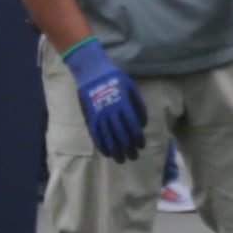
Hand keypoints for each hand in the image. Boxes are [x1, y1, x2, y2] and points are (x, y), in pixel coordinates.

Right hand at [62, 37, 147, 160]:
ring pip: (108, 137)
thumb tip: (143, 124)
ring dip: (115, 150)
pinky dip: (101, 145)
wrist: (92, 72)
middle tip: (134, 157)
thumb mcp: (132, 87)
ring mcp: (99, 116)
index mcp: (123, 104)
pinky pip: (95, 135)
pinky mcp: (90, 117)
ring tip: (121, 160)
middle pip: (121, 135)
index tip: (141, 146)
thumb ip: (139, 106)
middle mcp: (111, 112)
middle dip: (128, 148)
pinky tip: (107, 153)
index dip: (138, 138)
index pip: (133, 126)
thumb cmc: (115, 78)